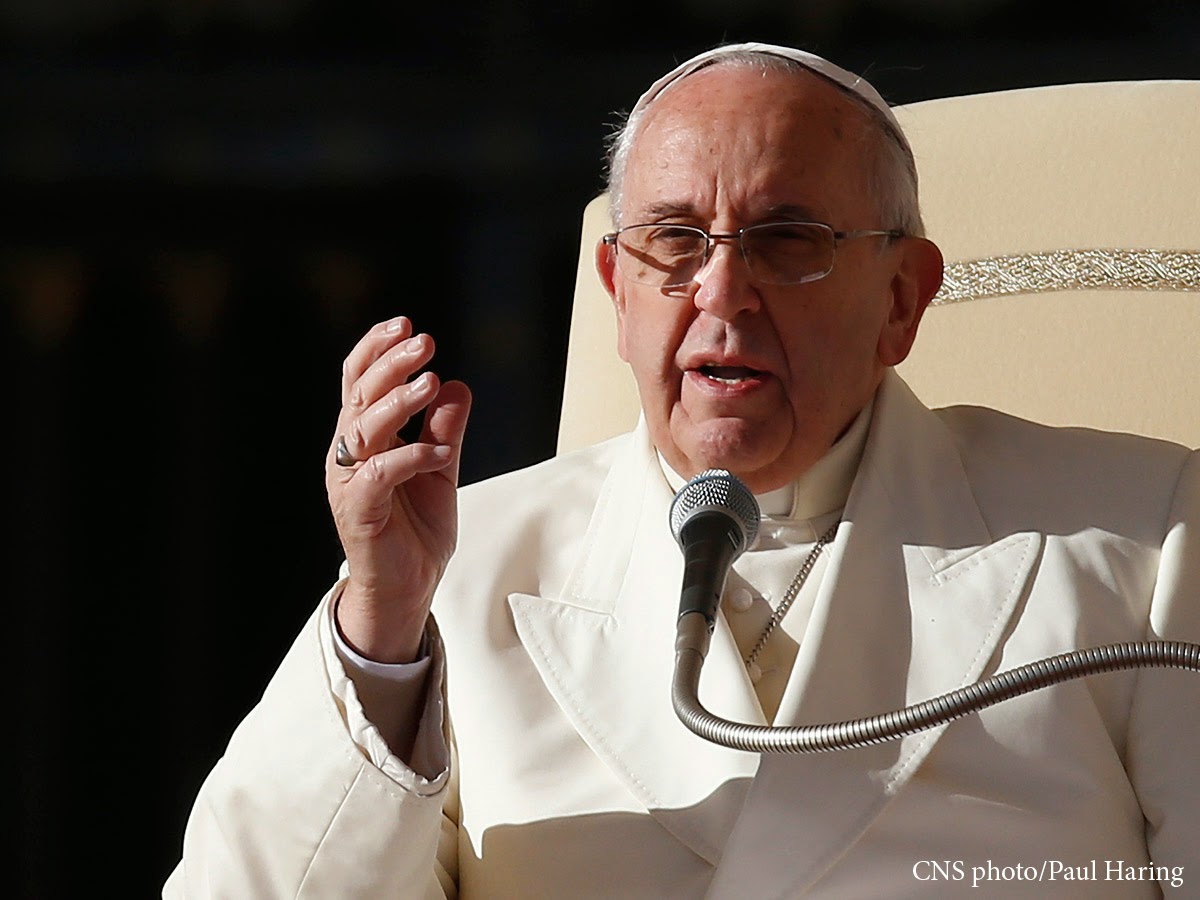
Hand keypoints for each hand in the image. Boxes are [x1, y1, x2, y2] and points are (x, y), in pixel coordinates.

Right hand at [326, 316, 471, 662]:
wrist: (407, 588)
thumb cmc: (416, 530)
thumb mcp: (440, 469)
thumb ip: (445, 429)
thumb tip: (457, 385)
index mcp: (364, 439)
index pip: (359, 382)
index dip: (377, 350)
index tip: (406, 325)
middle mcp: (349, 454)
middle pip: (359, 395)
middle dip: (391, 363)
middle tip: (424, 342)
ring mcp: (350, 481)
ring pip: (364, 428)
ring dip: (398, 402)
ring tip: (430, 382)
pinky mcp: (359, 510)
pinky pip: (379, 474)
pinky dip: (410, 457)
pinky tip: (439, 451)